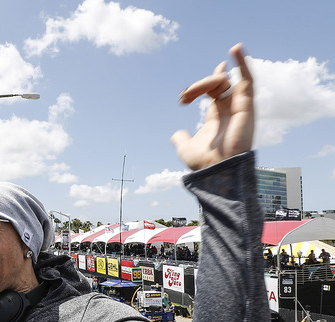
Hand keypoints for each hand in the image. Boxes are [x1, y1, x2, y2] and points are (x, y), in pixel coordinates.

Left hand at [171, 43, 253, 170]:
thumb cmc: (204, 162)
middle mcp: (231, 110)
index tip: (194, 86)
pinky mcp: (246, 106)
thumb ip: (181, 140)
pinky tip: (236, 49)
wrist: (215, 170)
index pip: (217, 91)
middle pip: (218, 84)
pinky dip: (244, 63)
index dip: (208, 82)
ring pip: (227, 81)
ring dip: (208, 80)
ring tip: (190, 92)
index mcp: (218, 117)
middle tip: (183, 98)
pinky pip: (248, 80)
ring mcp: (240, 107)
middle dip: (199, 86)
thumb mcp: (186, 148)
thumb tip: (176, 135)